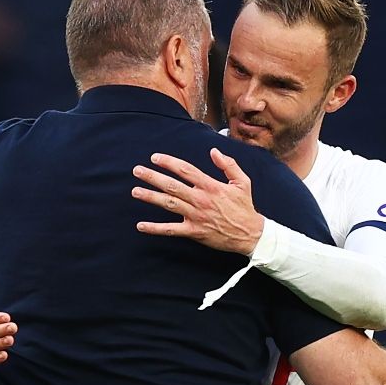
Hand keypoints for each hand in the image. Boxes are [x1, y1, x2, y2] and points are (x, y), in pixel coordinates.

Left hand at [131, 148, 263, 255]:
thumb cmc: (244, 207)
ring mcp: (195, 216)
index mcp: (210, 186)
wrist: (250, 234)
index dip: (169, 162)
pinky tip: (141, 225)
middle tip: (137, 170)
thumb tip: (214, 151)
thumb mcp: (242, 182)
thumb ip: (228, 164)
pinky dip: (155, 228)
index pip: (185, 170)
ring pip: (168, 204)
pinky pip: (171, 230)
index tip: (155, 158)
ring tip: (135, 191)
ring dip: (150, 197)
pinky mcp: (193, 232)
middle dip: (152, 177)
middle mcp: (200, 199)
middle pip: (172, 185)